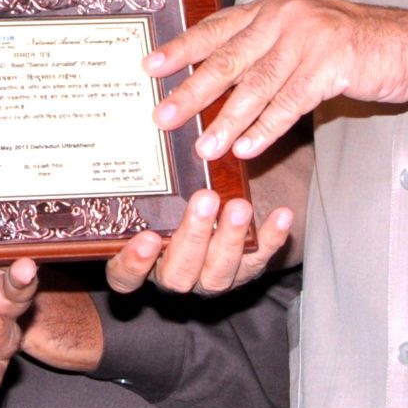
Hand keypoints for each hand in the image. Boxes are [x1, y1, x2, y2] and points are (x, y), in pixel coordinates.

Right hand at [105, 189, 295, 296]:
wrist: (212, 211)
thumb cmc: (168, 199)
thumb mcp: (150, 193)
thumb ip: (141, 182)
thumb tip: (142, 128)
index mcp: (142, 262)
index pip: (125, 278)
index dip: (133, 264)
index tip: (147, 238)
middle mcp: (174, 275)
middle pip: (178, 273)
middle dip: (194, 237)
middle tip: (205, 200)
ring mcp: (210, 278)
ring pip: (219, 272)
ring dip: (230, 237)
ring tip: (239, 205)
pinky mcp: (245, 271)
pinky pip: (259, 259)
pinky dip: (271, 237)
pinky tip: (281, 215)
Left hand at [148, 0, 407, 159]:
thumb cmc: (353, 45)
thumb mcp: (300, 36)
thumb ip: (261, 51)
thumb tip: (213, 85)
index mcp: (271, 8)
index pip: (216, 28)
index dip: (181, 48)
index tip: (150, 67)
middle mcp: (284, 18)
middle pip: (228, 59)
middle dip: (192, 91)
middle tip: (163, 115)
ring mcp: (308, 39)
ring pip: (256, 86)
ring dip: (226, 121)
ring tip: (204, 147)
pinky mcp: (332, 65)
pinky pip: (289, 103)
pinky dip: (265, 129)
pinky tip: (246, 148)